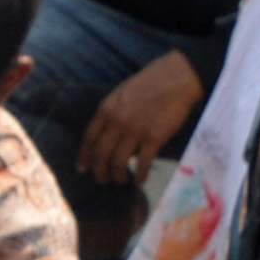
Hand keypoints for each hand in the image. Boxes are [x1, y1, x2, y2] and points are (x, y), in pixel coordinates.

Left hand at [76, 45, 204, 188]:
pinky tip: (140, 181)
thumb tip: (109, 134)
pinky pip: (143, 163)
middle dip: (99, 172)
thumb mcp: (122, 94)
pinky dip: (140, 175)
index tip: (83, 169)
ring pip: (118, 162)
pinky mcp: (154, 138)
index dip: (84, 157)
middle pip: (101, 154)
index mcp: (106, 110)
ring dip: (118, 176)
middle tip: (102, 181)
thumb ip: (113, 113)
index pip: (89, 139)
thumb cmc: (150, 82)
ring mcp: (135, 131)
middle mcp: (116, 122)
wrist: (176, 78)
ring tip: (121, 182)